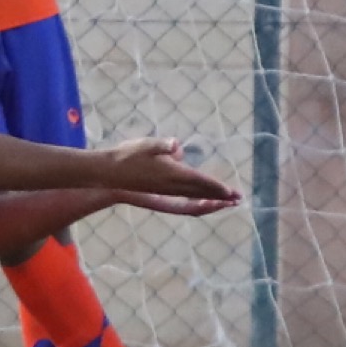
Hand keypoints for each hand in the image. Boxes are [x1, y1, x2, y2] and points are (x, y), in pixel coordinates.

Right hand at [89, 137, 239, 216]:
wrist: (107, 174)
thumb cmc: (127, 156)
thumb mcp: (145, 145)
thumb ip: (162, 145)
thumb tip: (175, 144)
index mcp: (171, 174)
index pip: (199, 181)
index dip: (216, 187)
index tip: (231, 192)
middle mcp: (171, 186)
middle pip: (201, 192)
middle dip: (220, 196)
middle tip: (239, 199)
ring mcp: (166, 190)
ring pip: (194, 197)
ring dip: (211, 199)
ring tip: (227, 202)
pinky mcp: (161, 192)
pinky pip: (185, 198)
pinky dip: (198, 199)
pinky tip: (203, 198)